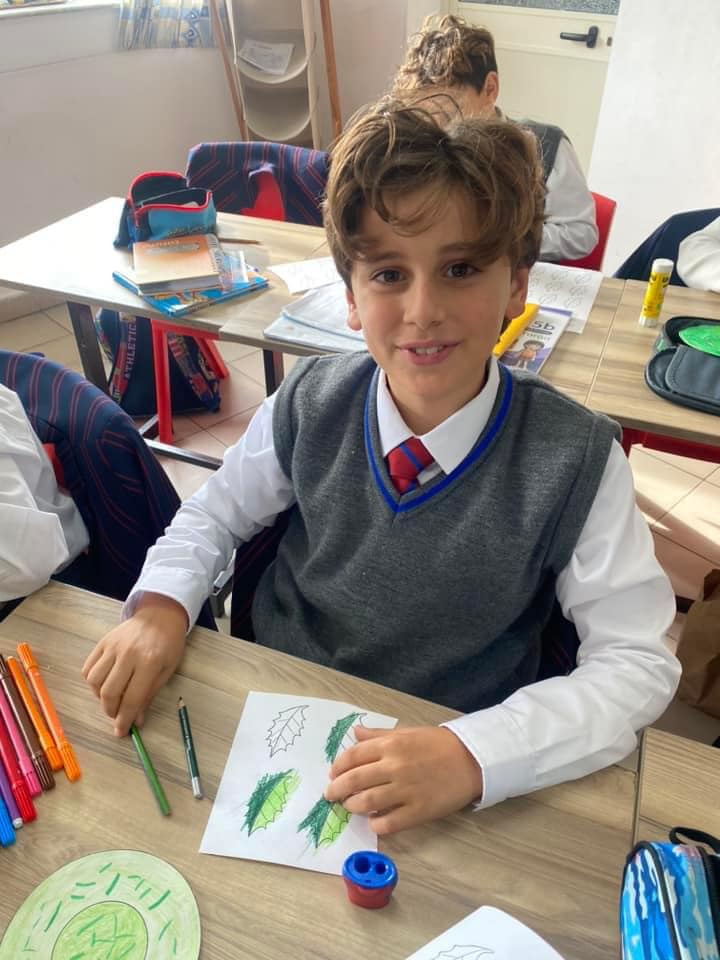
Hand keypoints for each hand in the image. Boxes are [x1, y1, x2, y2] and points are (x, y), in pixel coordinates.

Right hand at [81, 594, 187, 736]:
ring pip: (94, 681)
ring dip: (100, 697)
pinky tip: (103, 684)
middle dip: (111, 711)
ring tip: (112, 699)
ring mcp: (112, 646)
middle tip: (117, 716)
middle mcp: (127, 654)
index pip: (132, 698)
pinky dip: (92, 681)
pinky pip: (88, 668)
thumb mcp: (167, 670)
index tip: (121, 732)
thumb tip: (136, 720)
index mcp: (149, 661)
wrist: (159, 616)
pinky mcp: (102, 642)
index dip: (125, 719)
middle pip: (109, 692)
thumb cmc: (168, 644)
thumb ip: (150, 694)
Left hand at [323, 725, 482, 834]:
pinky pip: (389, 823)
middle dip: (337, 789)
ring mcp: (406, 790)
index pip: (353, 756)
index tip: (333, 774)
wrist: (471, 760)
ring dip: (352, 806)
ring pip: (367, 802)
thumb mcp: (407, 732)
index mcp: (391, 745)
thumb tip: (355, 733)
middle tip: (331, 795)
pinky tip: (373, 821)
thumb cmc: (437, 744)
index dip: (338, 767)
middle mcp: (394, 766)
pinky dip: (375, 824)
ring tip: (350, 806)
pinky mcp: (418, 811)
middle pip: (354, 780)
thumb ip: (379, 735)